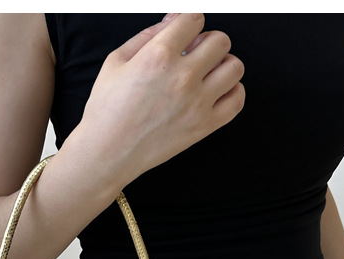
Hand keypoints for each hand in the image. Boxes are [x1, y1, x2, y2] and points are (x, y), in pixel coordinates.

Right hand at [76, 13, 244, 186]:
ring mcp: (196, 103)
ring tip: (207, 74)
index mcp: (158, 56)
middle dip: (207, 43)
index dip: (189, 24)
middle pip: (220, 41)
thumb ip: (147, 35)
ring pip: (234, 67)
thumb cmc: (106, 112)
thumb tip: (173, 20)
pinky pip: (237, 99)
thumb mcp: (116, 62)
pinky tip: (216, 93)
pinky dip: (232, 92)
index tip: (184, 34)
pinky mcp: (203, 126)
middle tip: (195, 56)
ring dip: (223, 65)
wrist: (106, 154)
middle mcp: (181, 77)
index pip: (194, 19)